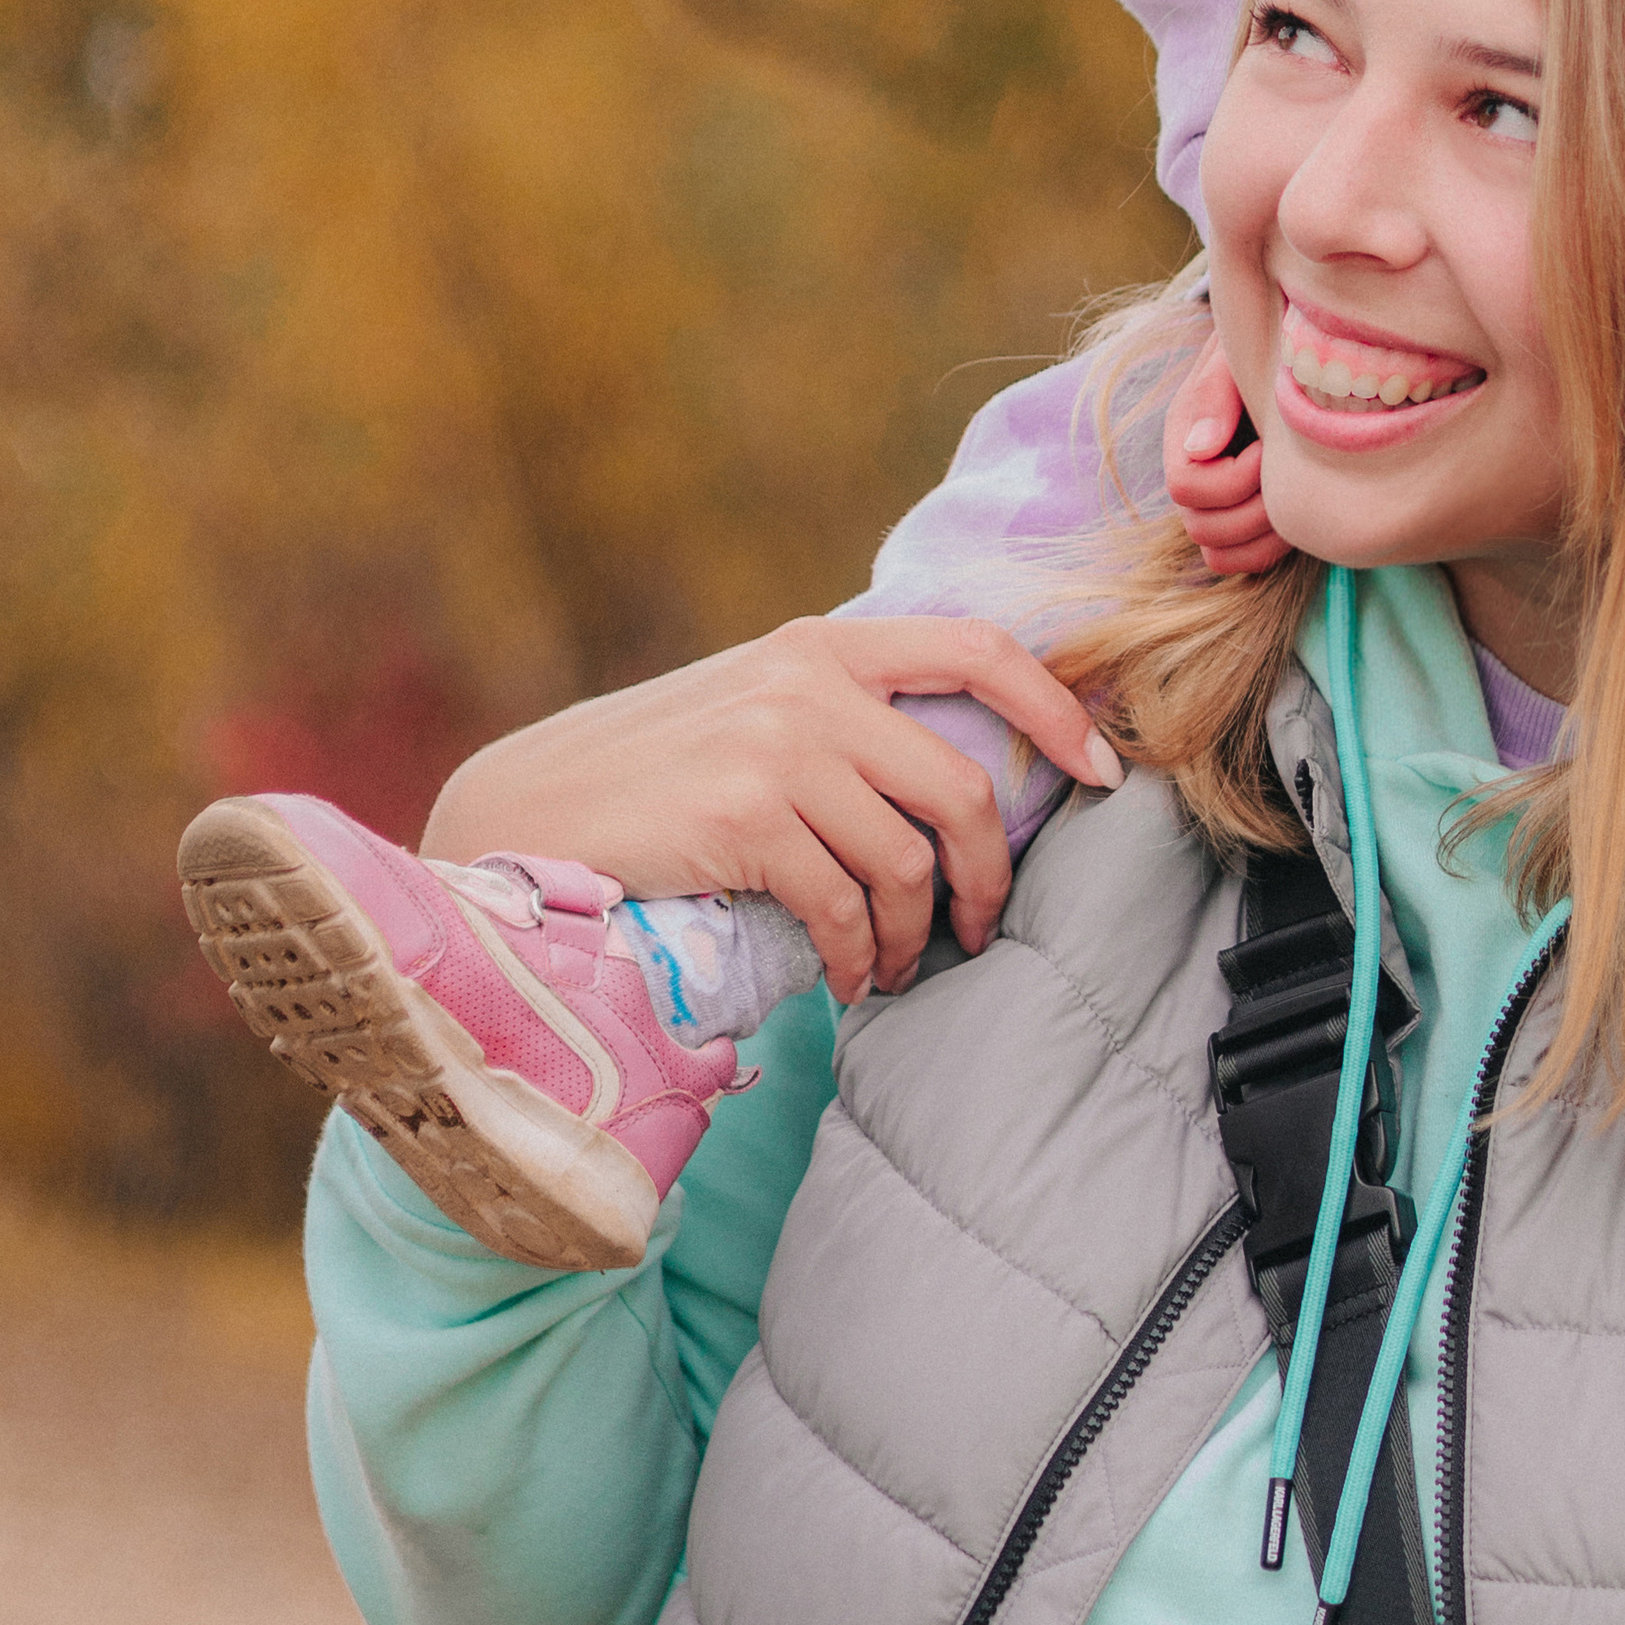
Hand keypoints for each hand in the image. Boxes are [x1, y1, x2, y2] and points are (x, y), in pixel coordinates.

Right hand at [422, 618, 1123, 1004]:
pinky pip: (847, 906)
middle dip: (988, 874)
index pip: (979, 648)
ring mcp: (776, 744)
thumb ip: (839, 720)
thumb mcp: (750, 710)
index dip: (1055, 711)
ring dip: (917, 934)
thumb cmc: (648, 778)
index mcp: (819, 643)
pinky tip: (849, 981)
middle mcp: (807, 681)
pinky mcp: (744, 815)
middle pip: (959, 785)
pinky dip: (861, 959)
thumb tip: (951, 784)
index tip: (1101, 772)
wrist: (523, 809)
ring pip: (907, 859)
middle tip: (980, 928)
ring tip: (896, 967)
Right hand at [1164, 335, 1284, 577]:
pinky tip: (1298, 516)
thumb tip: (1200, 448)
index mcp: (1184, 436)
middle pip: (1200, 528)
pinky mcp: (1246, 518)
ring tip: (1294, 497)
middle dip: (1254, 510)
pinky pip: (1241, 562)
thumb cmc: (1265, 345)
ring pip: (1218, 555)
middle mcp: (1194, 474)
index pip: (1185, 487)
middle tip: (1288, 476)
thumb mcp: (1236, 357)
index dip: (1234, 478)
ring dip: (1263, 537)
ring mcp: (1218, 502)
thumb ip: (1216, 394)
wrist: (1289, 352)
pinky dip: (1269, 550)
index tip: (1269, 446)